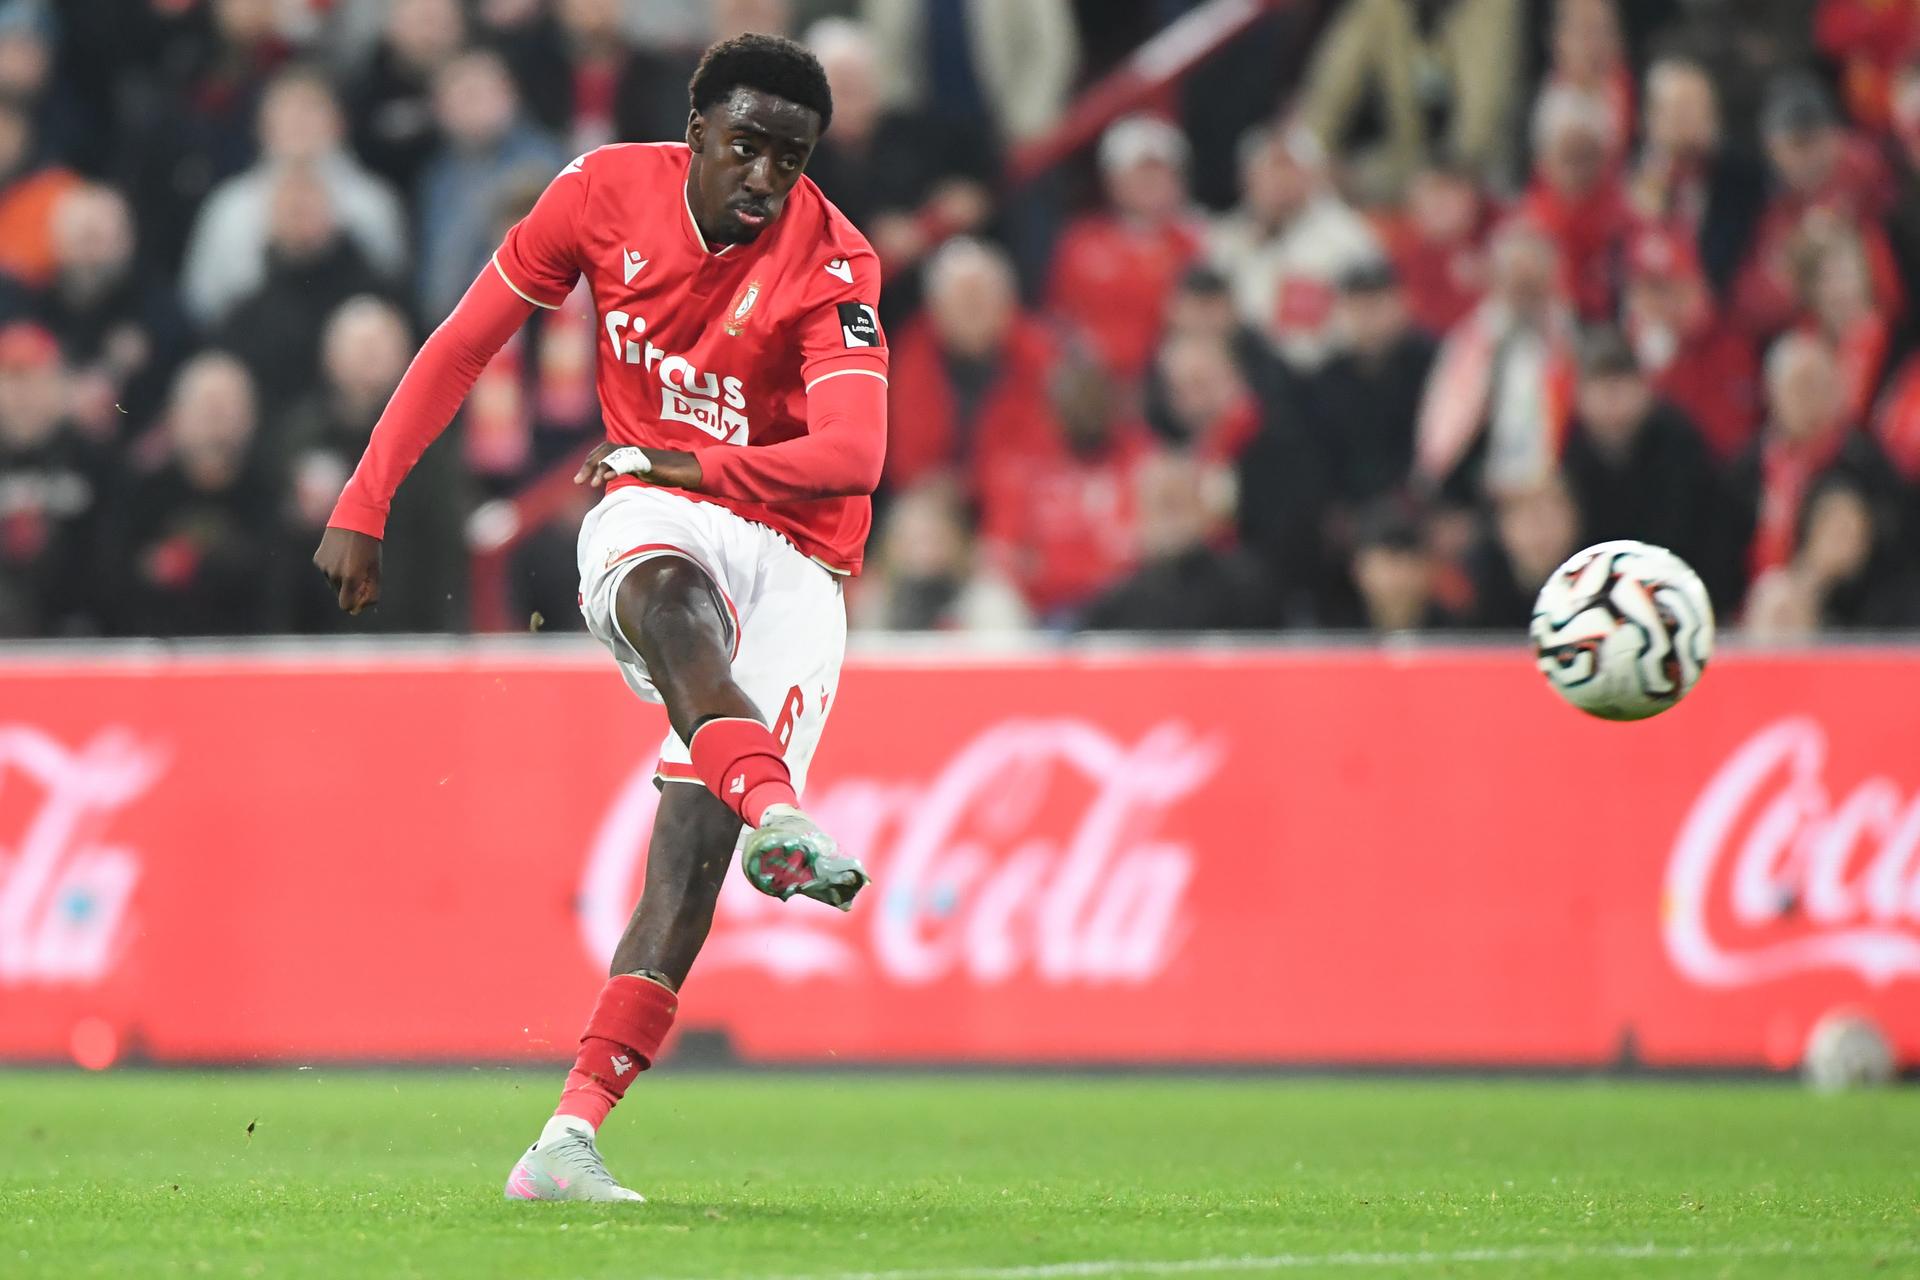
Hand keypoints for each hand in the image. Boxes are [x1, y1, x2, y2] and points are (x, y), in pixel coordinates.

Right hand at [314, 526, 382, 614]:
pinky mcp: (318, 559)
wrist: (354, 518)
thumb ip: (371, 593)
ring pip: (333, 583)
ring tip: (351, 559)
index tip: (360, 594)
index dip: (354, 603)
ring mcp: (324, 567)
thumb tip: (358, 610)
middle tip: (360, 570)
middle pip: (340, 594)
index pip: (345, 605)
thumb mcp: (376, 570)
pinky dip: (333, 567)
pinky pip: (326, 571)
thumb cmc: (369, 546)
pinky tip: (341, 553)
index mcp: (350, 578)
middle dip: (349, 588)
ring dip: (341, 577)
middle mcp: (334, 574)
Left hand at [574, 441, 702, 489]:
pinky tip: (606, 477)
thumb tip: (612, 478)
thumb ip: (628, 471)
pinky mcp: (646, 462)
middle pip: (603, 451)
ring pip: (612, 456)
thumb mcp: (642, 472)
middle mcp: (631, 451)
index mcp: (628, 452)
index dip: (589, 461)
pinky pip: (627, 463)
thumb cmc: (669, 472)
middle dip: (588, 465)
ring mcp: (638, 455)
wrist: (688, 469)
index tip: (579, 478)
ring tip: (592, 483)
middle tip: (578, 481)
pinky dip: (614, 469)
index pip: (602, 451)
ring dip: (599, 468)